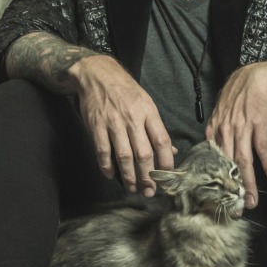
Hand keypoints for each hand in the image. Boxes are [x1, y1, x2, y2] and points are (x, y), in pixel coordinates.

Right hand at [70, 55, 174, 195]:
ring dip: (129, 177)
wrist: (97, 75)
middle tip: (150, 191)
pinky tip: (111, 175)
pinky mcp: (96, 127)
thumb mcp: (147, 104)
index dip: (166, 161)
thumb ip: (157, 128)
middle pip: (143, 154)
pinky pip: (103, 152)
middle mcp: (132, 118)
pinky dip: (107, 167)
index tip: (167, 177)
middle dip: (147, 176)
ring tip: (132, 188)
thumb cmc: (126, 91)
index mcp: (148, 112)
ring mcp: (113, 123)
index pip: (161, 140)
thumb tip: (170, 151)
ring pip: (123, 157)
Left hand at [207, 61, 266, 209]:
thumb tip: (215, 152)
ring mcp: (242, 128)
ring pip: (244, 162)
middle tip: (235, 208)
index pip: (214, 162)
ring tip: (252, 200)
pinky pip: (263, 149)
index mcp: (215, 130)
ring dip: (249, 184)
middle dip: (231, 190)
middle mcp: (226, 131)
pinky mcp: (259, 125)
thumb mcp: (222, 113)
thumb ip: (217, 133)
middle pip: (228, 167)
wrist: (258, 77)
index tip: (220, 199)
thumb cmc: (241, 96)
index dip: (217, 183)